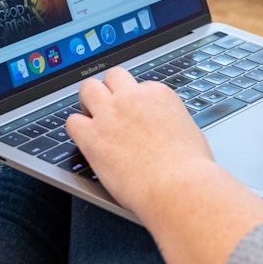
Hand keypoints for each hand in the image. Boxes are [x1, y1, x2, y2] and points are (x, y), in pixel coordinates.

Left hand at [66, 68, 214, 215]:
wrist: (178, 186)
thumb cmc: (190, 168)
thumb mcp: (189, 132)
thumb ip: (170, 123)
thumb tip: (163, 129)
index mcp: (159, 94)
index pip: (140, 87)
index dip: (137, 103)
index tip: (136, 118)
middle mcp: (133, 98)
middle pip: (113, 76)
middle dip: (110, 90)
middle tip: (110, 109)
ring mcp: (111, 114)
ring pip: (88, 88)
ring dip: (88, 101)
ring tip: (92, 119)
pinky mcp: (92, 136)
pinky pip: (72, 122)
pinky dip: (77, 130)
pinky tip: (85, 141)